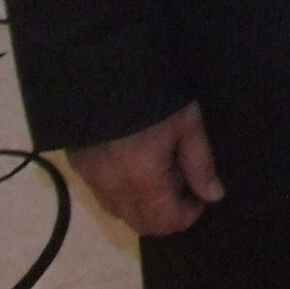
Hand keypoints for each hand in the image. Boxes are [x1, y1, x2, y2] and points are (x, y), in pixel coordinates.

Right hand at [65, 101, 224, 235]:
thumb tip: (213, 196)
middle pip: (140, 224)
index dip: (188, 215)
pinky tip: (133, 162)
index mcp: (141, 179)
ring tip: (157, 171)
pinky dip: (121, 191)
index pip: (165, 222)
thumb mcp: (187, 123)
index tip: (199, 195)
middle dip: (165, 214)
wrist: (105, 65)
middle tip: (180, 182)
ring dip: (141, 205)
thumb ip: (201, 164)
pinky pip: (101, 193)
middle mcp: (111, 187)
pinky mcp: (76, 164)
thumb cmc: (156, 93)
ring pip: (118, 212)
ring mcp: (89, 177)